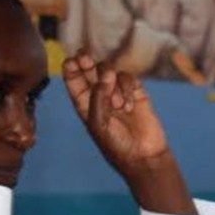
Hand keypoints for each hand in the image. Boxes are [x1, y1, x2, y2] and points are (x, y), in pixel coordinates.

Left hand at [62, 54, 195, 214]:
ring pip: (110, 71)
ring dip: (112, 83)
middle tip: (85, 58)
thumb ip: (97, 99)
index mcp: (84, 103)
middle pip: (90, 68)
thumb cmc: (116, 145)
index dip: (71, 67)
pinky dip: (127, 89)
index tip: (71, 61)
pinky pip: (128, 78)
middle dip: (86, 61)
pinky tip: (129, 107)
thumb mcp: (98, 125)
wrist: (143, 156)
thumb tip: (105, 75)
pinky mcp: (136, 92)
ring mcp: (118, 92)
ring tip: (117, 104)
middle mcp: (99, 95)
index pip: (74, 79)